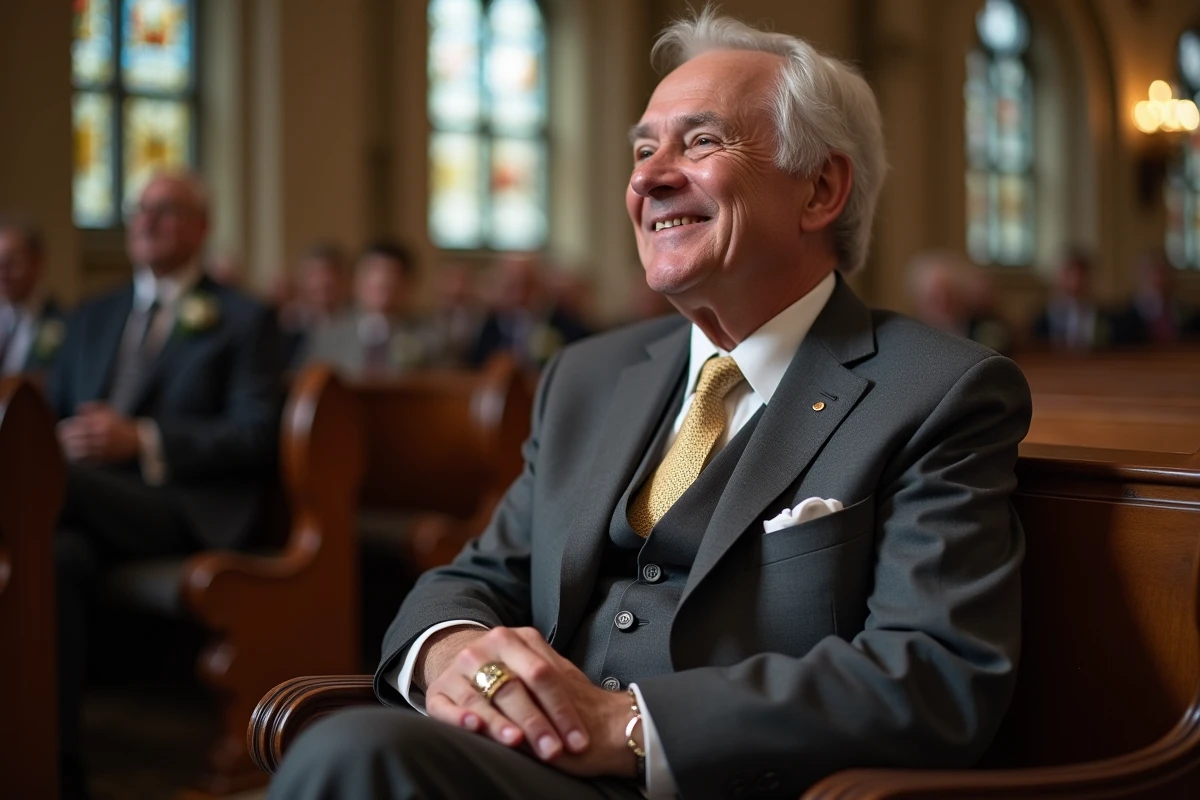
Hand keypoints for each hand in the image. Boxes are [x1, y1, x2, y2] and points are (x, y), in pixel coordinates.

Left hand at [57, 402, 140, 463]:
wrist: (137, 440)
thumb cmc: (120, 425)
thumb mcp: (109, 411)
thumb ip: (93, 408)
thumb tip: (77, 408)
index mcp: (101, 423)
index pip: (76, 425)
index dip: (65, 427)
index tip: (61, 428)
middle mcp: (101, 435)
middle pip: (75, 438)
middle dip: (65, 438)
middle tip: (60, 438)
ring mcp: (102, 448)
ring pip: (78, 450)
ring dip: (68, 448)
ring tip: (64, 446)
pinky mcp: (103, 458)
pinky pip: (85, 459)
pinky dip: (76, 457)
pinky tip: (72, 454)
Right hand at [422, 626, 637, 777]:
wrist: (468, 657)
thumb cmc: (512, 671)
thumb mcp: (533, 665)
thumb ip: (554, 682)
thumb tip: (591, 716)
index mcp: (513, 639)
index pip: (542, 674)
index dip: (562, 709)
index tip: (579, 740)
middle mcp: (483, 649)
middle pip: (514, 687)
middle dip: (537, 722)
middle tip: (554, 750)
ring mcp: (458, 670)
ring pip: (481, 698)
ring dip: (501, 723)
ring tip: (517, 741)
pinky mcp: (438, 692)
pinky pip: (445, 707)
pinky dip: (460, 718)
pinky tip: (475, 727)